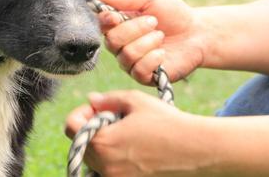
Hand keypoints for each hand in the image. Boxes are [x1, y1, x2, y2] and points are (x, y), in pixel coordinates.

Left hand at [65, 90, 202, 175]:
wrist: (198, 150)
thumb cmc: (167, 122)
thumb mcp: (135, 101)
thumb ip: (107, 99)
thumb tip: (90, 100)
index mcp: (102, 142)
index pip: (70, 127)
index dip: (81, 113)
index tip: (98, 109)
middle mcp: (105, 166)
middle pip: (82, 145)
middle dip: (92, 129)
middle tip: (115, 120)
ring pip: (96, 161)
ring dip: (103, 146)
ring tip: (127, 135)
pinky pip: (111, 172)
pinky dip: (116, 161)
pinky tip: (135, 150)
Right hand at [98, 0, 204, 82]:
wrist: (197, 33)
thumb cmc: (173, 13)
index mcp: (118, 24)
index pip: (100, 25)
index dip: (105, 22)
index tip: (116, 16)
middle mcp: (121, 45)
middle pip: (112, 41)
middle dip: (134, 29)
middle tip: (154, 22)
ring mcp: (131, 62)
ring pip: (127, 56)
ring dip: (147, 42)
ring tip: (161, 35)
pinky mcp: (144, 77)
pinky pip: (138, 70)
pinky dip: (152, 59)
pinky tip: (162, 52)